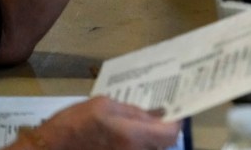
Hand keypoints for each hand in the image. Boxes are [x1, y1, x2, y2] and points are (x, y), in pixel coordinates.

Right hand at [16, 96, 179, 149]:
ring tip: (140, 125)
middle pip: (163, 144)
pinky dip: (137, 144)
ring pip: (150, 149)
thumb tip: (157, 113)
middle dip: (163, 130)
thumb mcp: (105, 105)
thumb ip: (134, 111)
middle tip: (158, 116)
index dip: (176, 121)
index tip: (174, 111)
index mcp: (133, 135)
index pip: (171, 133)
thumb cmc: (74, 124)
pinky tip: (126, 135)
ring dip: (150, 138)